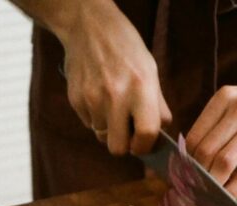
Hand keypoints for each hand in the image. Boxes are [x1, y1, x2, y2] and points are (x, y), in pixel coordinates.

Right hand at [58, 2, 170, 154]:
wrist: (88, 26)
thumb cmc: (126, 49)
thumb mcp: (150, 71)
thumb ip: (158, 105)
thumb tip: (160, 135)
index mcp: (141, 88)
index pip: (146, 135)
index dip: (145, 146)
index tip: (144, 144)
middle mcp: (116, 96)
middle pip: (117, 148)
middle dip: (124, 145)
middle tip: (127, 133)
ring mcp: (92, 99)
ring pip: (101, 136)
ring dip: (109, 129)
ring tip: (112, 107)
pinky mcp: (75, 99)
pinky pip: (88, 123)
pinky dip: (95, 117)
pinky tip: (99, 96)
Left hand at [185, 80, 236, 197]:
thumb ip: (219, 123)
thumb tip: (194, 158)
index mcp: (224, 99)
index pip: (194, 137)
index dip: (185, 162)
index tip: (183, 178)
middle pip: (205, 151)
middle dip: (196, 177)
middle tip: (193, 193)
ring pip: (223, 162)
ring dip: (213, 185)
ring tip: (208, 198)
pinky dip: (235, 190)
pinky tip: (229, 199)